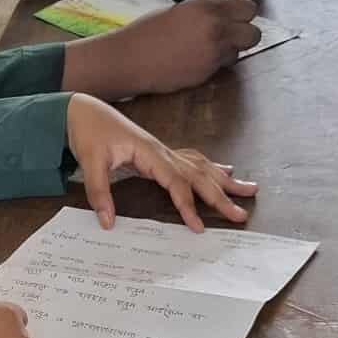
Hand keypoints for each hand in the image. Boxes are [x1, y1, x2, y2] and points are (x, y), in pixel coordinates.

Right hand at [64, 0, 259, 96]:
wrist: (129, 59)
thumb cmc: (148, 32)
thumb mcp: (180, 11)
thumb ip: (207, 13)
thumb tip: (226, 17)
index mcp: (207, 7)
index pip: (248, 8)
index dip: (242, 15)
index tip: (232, 19)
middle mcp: (215, 28)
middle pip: (254, 33)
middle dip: (244, 35)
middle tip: (227, 37)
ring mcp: (212, 52)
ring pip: (240, 52)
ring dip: (229, 51)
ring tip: (206, 50)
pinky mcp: (206, 72)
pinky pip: (223, 66)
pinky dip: (214, 64)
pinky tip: (194, 61)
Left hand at [65, 93, 256, 231]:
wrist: (86, 111)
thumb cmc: (89, 134)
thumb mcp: (90, 163)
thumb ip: (99, 192)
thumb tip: (107, 222)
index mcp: (149, 152)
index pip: (175, 182)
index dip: (187, 205)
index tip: (198, 227)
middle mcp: (163, 151)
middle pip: (198, 176)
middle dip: (221, 196)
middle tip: (241, 214)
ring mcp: (164, 150)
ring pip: (201, 167)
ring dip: (226, 180)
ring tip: (251, 189)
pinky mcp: (161, 152)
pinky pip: (193, 160)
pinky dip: (212, 168)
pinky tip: (226, 171)